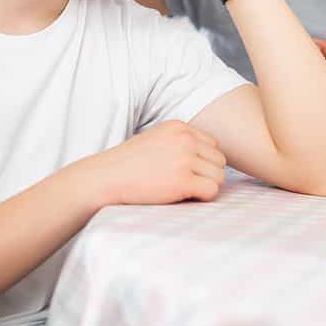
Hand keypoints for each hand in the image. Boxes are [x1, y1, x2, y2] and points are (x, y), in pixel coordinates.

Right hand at [92, 120, 226, 204]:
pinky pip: (212, 191)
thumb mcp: (157, 139)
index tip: (187, 171)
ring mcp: (185, 159)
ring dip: (206, 186)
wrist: (106, 177)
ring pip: (219, 176)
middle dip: (207, 174)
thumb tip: (208, 158)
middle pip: (219, 160)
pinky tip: (184, 197)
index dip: (203, 161)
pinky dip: (202, 198)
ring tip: (185, 190)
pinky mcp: (182, 180)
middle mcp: (185, 139)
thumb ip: (180, 142)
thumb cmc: (128, 163)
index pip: (213, 144)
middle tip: (187, 184)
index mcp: (179, 127)